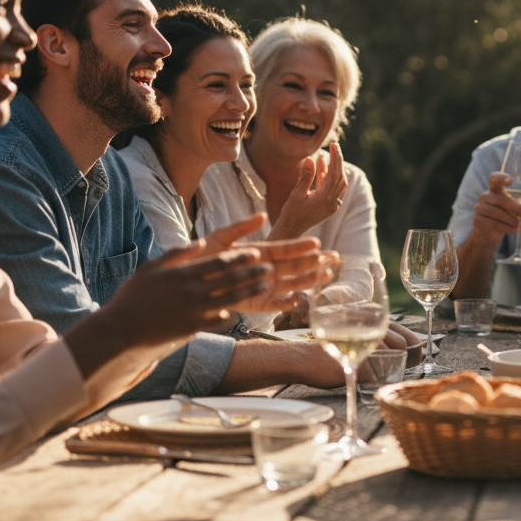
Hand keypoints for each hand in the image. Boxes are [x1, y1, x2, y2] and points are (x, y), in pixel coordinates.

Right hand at [103, 245, 271, 346]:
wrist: (121, 330)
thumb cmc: (133, 297)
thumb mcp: (151, 268)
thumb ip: (177, 254)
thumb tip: (201, 242)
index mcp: (184, 274)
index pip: (219, 262)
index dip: (239, 258)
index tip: (255, 253)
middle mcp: (193, 291)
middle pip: (230, 280)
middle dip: (252, 272)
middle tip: (270, 268)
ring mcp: (194, 311)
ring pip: (229, 299)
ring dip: (250, 292)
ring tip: (265, 286)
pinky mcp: (192, 328)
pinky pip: (217, 320)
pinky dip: (229, 314)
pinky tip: (239, 311)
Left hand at [193, 214, 337, 312]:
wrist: (186, 281)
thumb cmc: (202, 257)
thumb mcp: (220, 236)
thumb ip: (241, 227)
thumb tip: (263, 215)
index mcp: (260, 252)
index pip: (285, 248)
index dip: (301, 246)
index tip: (317, 242)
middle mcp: (265, 270)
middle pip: (295, 266)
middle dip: (315, 262)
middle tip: (334, 257)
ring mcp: (262, 287)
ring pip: (291, 284)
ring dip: (308, 280)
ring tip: (326, 275)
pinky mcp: (254, 304)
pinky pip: (274, 305)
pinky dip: (286, 302)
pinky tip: (298, 297)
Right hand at [270, 143, 348, 239]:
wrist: (291, 231)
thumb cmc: (290, 213)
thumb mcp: (296, 193)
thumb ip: (306, 176)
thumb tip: (312, 159)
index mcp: (325, 198)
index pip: (335, 173)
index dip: (335, 157)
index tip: (334, 145)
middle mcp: (332, 202)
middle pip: (341, 177)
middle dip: (337, 161)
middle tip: (332, 148)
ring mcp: (333, 206)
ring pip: (340, 184)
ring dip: (335, 170)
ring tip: (323, 159)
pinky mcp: (330, 208)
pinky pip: (336, 190)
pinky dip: (332, 179)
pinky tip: (322, 171)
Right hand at [470, 171, 520, 243]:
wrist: (488, 234)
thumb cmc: (504, 217)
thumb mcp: (514, 209)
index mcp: (494, 189)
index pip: (494, 178)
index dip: (501, 178)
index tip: (511, 180)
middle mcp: (485, 196)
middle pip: (500, 199)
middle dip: (516, 207)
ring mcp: (479, 208)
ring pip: (497, 213)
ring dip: (512, 220)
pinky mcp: (477, 220)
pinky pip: (493, 223)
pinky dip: (507, 228)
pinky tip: (515, 230)